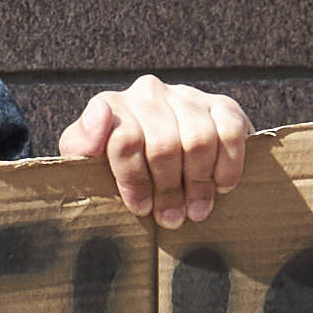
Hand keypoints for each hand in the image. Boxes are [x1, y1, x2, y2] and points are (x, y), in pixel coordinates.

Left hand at [58, 78, 252, 229]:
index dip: (135, 180)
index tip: (141, 208)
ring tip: (196, 210)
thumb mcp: (87, 161)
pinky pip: (230, 131)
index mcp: (113, 106)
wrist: (154, 156)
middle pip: (164, 145)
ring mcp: (187, 97)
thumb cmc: (117, 167)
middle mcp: (149, 93)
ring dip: (199, 183)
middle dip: (168, 189)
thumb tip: (101, 113)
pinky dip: (228, 164)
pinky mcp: (221, 105)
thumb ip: (82, 142)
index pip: (126, 140)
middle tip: (172, 219)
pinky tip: (221, 186)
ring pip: (198, 140)